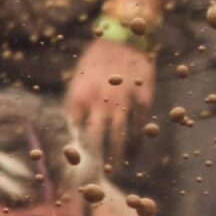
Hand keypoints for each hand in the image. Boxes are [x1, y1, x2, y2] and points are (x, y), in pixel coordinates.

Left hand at [66, 34, 154, 167]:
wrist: (124, 39)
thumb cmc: (95, 63)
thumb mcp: (78, 82)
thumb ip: (76, 106)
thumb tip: (73, 133)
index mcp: (79, 97)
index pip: (74, 131)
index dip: (75, 151)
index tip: (75, 167)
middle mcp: (100, 101)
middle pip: (97, 138)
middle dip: (97, 159)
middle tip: (96, 175)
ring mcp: (123, 101)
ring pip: (121, 136)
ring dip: (118, 155)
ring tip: (116, 168)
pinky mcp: (142, 100)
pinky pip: (139, 127)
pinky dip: (136, 142)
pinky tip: (132, 152)